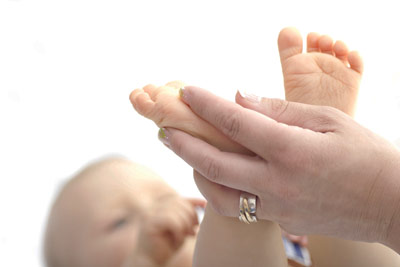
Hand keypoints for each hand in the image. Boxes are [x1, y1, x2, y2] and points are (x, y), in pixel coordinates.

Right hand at [125, 196, 204, 266]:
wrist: (151, 262)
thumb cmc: (167, 246)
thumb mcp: (182, 227)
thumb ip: (188, 214)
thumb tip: (204, 202)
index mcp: (160, 206)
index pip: (179, 199)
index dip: (193, 204)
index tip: (201, 215)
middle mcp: (153, 207)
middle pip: (179, 202)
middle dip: (191, 216)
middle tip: (192, 231)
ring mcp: (150, 214)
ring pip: (176, 211)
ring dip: (185, 225)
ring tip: (184, 236)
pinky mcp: (149, 224)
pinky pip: (171, 220)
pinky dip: (179, 231)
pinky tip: (178, 240)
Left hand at [159, 86, 399, 250]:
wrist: (390, 205)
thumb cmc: (367, 156)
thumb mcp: (330, 121)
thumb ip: (281, 111)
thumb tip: (241, 99)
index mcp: (293, 151)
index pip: (236, 122)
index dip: (207, 104)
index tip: (188, 92)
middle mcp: (279, 183)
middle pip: (215, 163)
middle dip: (184, 144)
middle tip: (165, 130)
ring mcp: (277, 208)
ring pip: (219, 194)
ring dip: (195, 171)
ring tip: (183, 152)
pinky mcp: (281, 221)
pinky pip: (238, 207)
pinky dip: (219, 190)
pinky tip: (214, 174)